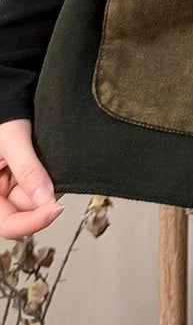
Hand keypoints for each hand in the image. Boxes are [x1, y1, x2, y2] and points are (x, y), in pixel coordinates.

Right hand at [0, 119, 64, 238]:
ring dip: (49, 182)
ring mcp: (13, 187)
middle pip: (29, 212)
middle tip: (49, 167)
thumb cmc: (3, 115)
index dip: (32, 222)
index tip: (55, 209)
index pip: (8, 225)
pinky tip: (46, 157)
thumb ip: (28, 169)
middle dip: (44, 195)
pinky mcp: (26, 179)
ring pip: (41, 199)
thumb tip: (46, 200)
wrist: (9, 99)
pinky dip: (51, 176)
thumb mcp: (11, 140)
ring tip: (41, 154)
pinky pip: (45, 185)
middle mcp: (0, 194)